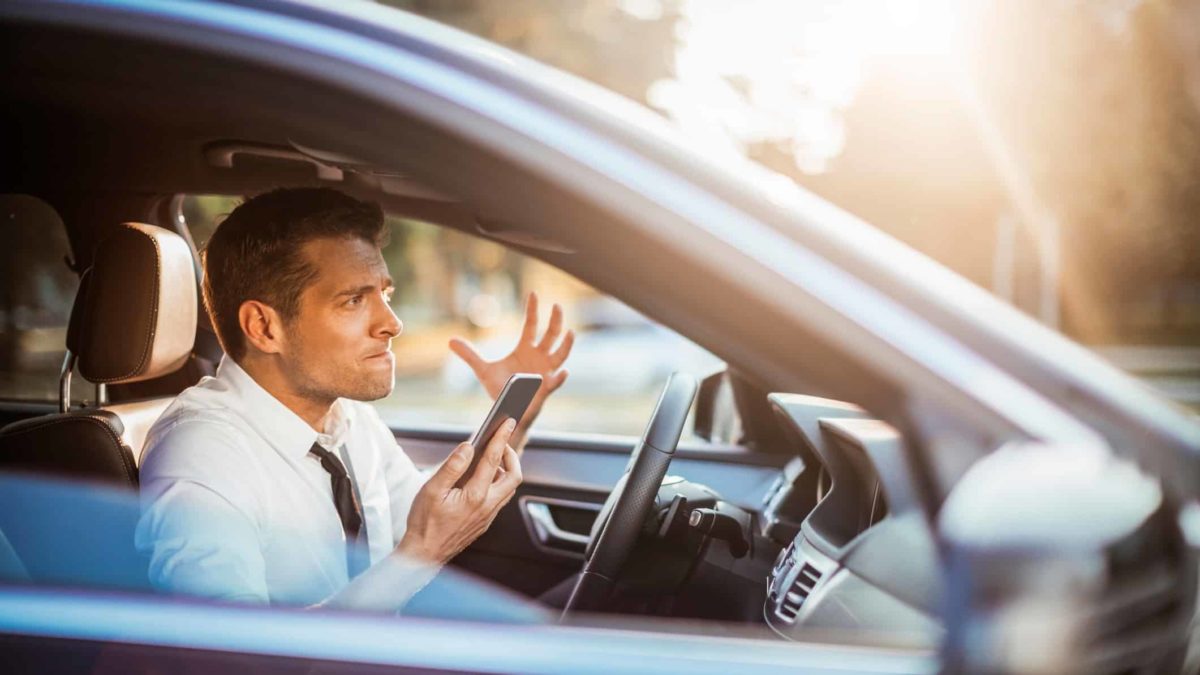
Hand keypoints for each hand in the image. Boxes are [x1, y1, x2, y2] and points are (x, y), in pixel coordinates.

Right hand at [396, 418, 522, 564]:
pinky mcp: (484, 522)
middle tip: (500, 442)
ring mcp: (488, 516)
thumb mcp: (432, 490)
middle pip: (513, 475)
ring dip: (505, 470)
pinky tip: (483, 478)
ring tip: (491, 458)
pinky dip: (498, 483)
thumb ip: (452, 466)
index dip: (501, 437)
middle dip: (510, 455)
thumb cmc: (424, 524)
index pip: (493, 459)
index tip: (508, 422)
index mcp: (475, 495)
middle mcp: (487, 506)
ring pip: (508, 488)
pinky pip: (500, 499)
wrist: (424, 555)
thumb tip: (468, 447)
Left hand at [449, 292, 574, 445]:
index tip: (533, 293)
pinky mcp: (546, 389)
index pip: (531, 325)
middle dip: (555, 320)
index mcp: (525, 349)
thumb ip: (469, 354)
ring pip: (560, 355)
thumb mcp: (483, 370)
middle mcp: (539, 357)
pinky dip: (560, 378)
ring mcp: (545, 372)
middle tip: (557, 305)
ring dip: (566, 345)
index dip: (533, 309)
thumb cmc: (500, 388)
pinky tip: (564, 372)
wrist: (507, 410)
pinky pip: (555, 382)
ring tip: (570, 333)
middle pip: (551, 335)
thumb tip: (451, 341)